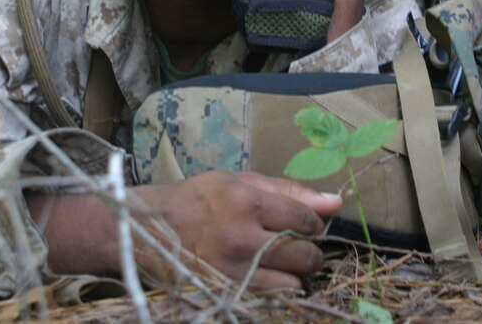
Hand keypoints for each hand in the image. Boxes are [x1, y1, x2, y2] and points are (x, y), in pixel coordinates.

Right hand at [27, 171, 341, 290]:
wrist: (144, 229)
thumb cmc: (197, 199)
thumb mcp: (239, 182)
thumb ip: (289, 191)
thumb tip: (336, 202)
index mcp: (247, 202)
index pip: (305, 219)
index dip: (314, 223)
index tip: (306, 224)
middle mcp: (242, 239)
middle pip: (305, 255)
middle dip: (309, 251)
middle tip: (296, 246)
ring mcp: (233, 272)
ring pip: (293, 282)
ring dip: (294, 273)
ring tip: (278, 262)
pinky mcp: (225, 293)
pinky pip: (272, 298)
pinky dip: (276, 290)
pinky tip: (265, 277)